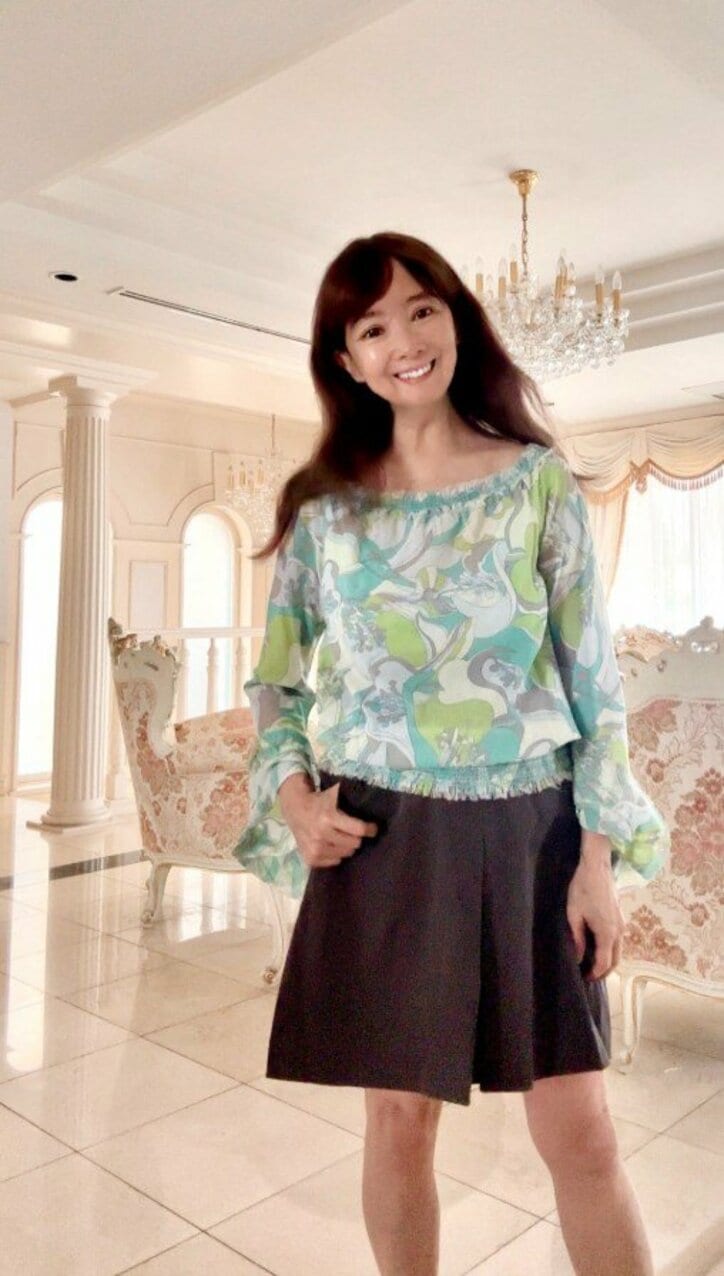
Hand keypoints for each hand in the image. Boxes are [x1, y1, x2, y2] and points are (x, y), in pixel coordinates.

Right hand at [279, 775, 377, 868]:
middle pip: (354, 844)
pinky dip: (336, 855)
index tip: (373, 828)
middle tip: (355, 832)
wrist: (295, 809)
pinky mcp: (310, 859)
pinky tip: (332, 845)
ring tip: (342, 838)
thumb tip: (372, 799)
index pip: (359, 830)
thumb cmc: (319, 801)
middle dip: (357, 837)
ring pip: (345, 854)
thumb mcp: (334, 794)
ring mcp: (315, 849)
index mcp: (328, 817)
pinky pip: (334, 862)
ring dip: (347, 846)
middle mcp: (321, 835)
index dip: (370, 829)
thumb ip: (351, 796)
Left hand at [567, 833, 624, 980]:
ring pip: (619, 951)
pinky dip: (610, 950)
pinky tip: (597, 948)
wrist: (597, 867)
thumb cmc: (582, 888)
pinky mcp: (621, 918)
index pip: (604, 963)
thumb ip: (578, 938)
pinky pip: (618, 941)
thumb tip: (578, 957)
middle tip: (588, 976)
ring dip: (608, 961)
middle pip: (615, 961)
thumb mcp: (574, 914)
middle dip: (604, 972)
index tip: (583, 979)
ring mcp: (622, 924)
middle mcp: (619, 931)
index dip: (595, 974)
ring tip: (591, 964)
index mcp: (607, 933)